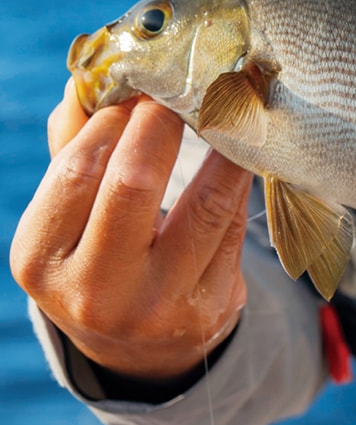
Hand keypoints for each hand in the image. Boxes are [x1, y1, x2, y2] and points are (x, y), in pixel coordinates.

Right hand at [10, 79, 253, 380]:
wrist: (141, 347)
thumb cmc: (98, 259)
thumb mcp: (68, 217)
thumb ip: (74, 147)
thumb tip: (92, 77)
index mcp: (43, 259)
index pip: (79, 170)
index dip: (115, 118)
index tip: (141, 84)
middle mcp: (95, 291)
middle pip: (135, 183)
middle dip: (164, 123)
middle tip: (187, 84)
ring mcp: (158, 306)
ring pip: (205, 205)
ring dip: (221, 146)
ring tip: (227, 108)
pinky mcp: (212, 309)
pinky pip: (233, 228)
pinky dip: (240, 183)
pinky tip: (243, 153)